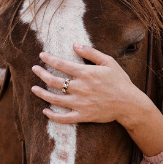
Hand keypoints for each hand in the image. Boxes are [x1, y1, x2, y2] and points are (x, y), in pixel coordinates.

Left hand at [31, 43, 150, 126]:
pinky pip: (63, 118)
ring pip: (54, 99)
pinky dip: (52, 116)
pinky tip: (45, 111)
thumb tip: (75, 45)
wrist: (129, 103)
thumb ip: (91, 53)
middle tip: (34, 69)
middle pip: (54, 81)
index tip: (41, 55)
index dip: (49, 59)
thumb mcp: (109, 62)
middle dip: (41, 74)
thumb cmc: (120, 81)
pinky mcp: (82, 116)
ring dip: (41, 93)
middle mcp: (80, 88)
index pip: (62, 65)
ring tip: (33, 89)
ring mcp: (80, 103)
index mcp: (86, 73)